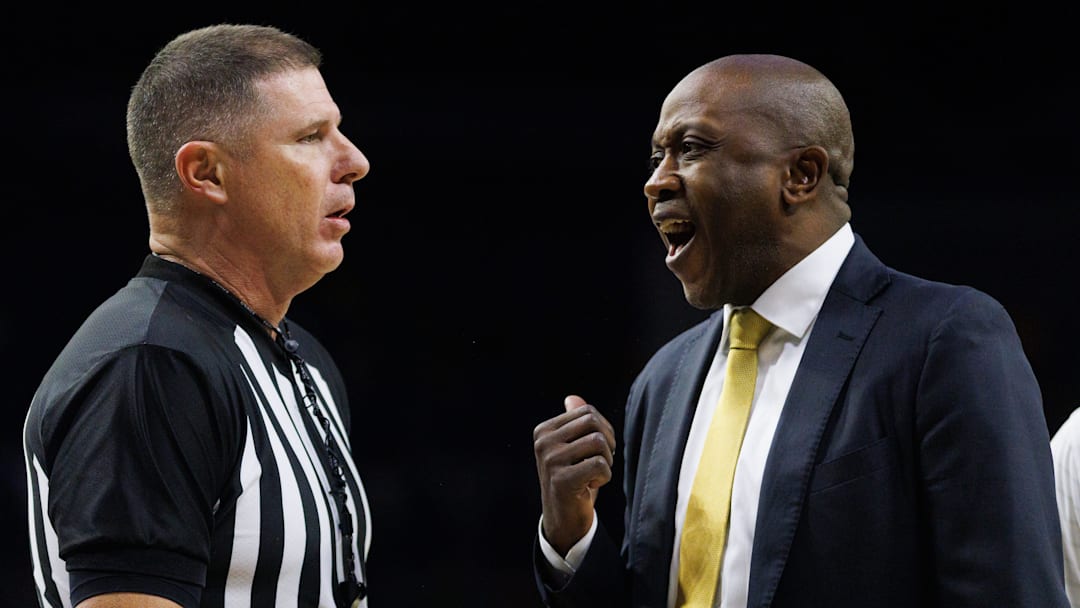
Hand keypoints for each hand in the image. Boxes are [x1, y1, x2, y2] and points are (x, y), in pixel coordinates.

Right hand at [533, 394, 615, 555]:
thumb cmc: (574, 480)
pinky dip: (604, 477)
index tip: (598, 450)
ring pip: (598, 442)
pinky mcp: (561, 480)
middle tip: (601, 462)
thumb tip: (572, 398)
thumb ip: (574, 422)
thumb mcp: (574, 448)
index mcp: (544, 431)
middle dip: (607, 442)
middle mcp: (543, 442)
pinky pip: (600, 465)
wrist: (564, 519)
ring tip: (594, 474)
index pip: (586, 411)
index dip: (603, 429)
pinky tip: (591, 486)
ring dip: (606, 461)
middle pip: (593, 422)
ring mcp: (550, 460)